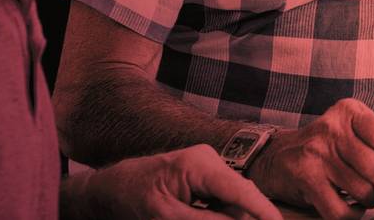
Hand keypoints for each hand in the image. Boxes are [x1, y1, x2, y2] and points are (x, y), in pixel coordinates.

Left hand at [73, 144, 279, 219]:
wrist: (109, 188)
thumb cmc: (131, 198)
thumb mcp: (167, 217)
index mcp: (199, 164)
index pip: (240, 189)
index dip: (263, 210)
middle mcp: (208, 160)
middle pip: (241, 194)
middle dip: (248, 215)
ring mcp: (207, 166)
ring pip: (233, 199)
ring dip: (233, 216)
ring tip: (211, 215)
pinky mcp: (203, 176)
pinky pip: (222, 198)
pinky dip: (221, 214)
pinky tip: (212, 217)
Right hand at [247, 98, 373, 219]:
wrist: (278, 155)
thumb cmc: (327, 145)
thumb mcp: (353, 130)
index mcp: (350, 112)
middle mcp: (332, 129)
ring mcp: (316, 154)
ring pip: (361, 189)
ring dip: (371, 199)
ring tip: (368, 195)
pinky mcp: (305, 178)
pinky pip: (339, 209)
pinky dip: (352, 214)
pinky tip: (352, 206)